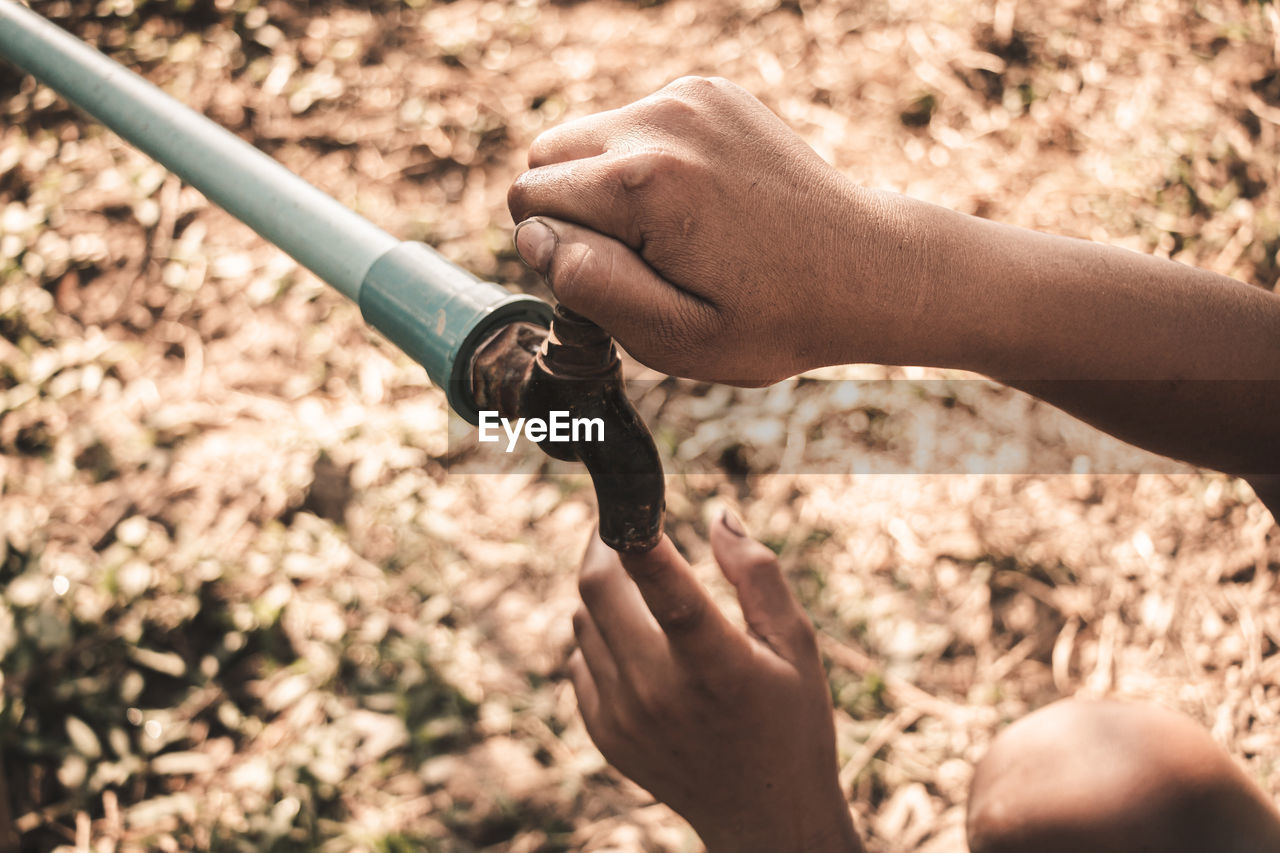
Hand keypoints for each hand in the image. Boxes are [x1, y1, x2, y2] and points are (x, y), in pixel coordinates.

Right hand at [508, 76, 922, 385]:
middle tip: (645, 258)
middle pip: (547, 155)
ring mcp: (691, 96)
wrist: (866, 269)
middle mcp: (663, 119)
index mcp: (645, 181)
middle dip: (575, 210)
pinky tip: (698, 201)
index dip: (563, 252)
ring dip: (607, 185)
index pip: (531, 201)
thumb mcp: (676, 336)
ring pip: (586, 135)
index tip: (625, 279)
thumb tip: (536, 234)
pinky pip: (634, 122)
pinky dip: (646, 161)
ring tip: (674, 230)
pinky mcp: (711, 91)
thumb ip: (592, 286)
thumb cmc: (771, 319)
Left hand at [568, 511, 862, 852]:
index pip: (666, 589)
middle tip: (622, 524)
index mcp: (716, 666)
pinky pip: (580, 656)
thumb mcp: (796, 646)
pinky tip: (639, 642)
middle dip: (605, 542)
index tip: (627, 495)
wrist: (763, 817)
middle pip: (598, 589)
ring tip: (643, 590)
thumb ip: (759, 576)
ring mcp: (623, 716)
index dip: (639, 535)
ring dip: (605, 590)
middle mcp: (659, 692)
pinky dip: (600, 634)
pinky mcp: (603, 731)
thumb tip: (718, 515)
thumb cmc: (790, 721)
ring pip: (583, 618)